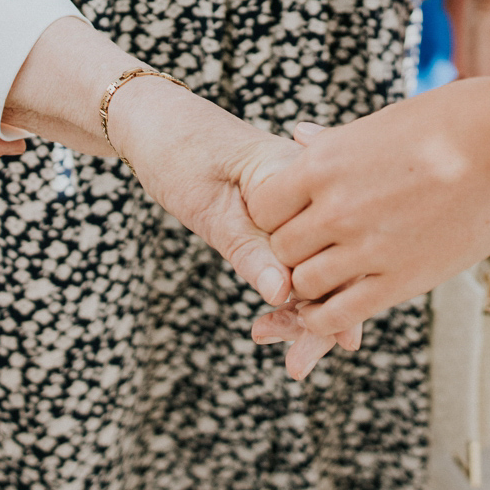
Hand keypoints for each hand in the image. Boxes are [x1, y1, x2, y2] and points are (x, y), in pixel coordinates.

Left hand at [109, 81, 362, 379]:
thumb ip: (246, 247)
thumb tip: (281, 294)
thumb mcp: (206, 203)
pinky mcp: (286, 219)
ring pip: (318, 268)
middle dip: (320, 321)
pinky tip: (276, 324)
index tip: (307, 343)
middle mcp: (310, 193)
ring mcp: (301, 207)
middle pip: (332, 264)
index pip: (331, 247)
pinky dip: (290, 293)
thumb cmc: (177, 151)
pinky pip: (299, 260)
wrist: (156, 121)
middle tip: (297, 368)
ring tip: (290, 360)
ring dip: (305, 314)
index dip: (326, 302)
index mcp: (299, 176)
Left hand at [246, 74, 489, 337]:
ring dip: (312, 284)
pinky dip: (327, 318)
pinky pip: (340, 314)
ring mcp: (368, 247)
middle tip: (315, 249)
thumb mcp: (382, 122)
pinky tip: (335, 309)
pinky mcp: (403, 280)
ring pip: (305, 285)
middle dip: (294, 251)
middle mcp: (337, 207)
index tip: (295, 217)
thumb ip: (334, 142)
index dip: (274, 216)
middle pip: (281, 249)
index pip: (262, 207)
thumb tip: (298, 136)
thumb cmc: (455, 120)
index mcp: (324, 163)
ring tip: (333, 275)